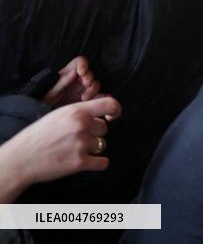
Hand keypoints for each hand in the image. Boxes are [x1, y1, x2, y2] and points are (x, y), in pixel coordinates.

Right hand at [0, 97, 120, 201]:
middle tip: (75, 138)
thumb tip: (101, 113)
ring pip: (102, 145)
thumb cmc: (38, 136)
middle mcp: (82, 125)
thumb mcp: (58, 114)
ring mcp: (82, 144)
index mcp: (77, 111)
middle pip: (104, 128)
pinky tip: (85, 161)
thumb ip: (80, 112)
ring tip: (73, 149)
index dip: (115, 110)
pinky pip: (103, 162)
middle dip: (93, 133)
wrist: (21, 159)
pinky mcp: (80, 162)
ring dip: (92, 149)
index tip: (113, 116)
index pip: (110, 105)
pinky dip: (97, 163)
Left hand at [43, 56, 100, 106]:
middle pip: (90, 74)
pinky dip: (103, 100)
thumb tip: (73, 72)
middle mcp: (78, 80)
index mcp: (68, 73)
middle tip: (86, 85)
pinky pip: (101, 97)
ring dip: (93, 91)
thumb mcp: (50, 92)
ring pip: (96, 85)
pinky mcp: (90, 100)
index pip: (79, 62)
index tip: (82, 72)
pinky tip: (97, 103)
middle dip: (90, 80)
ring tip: (85, 99)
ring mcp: (85, 90)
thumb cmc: (46, 103)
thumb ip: (62, 81)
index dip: (83, 65)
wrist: (49, 119)